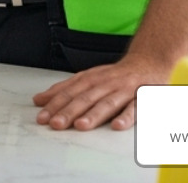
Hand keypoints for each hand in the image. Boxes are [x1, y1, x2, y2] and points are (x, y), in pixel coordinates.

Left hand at [32, 51, 172, 130]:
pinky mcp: (142, 98)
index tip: (41, 116)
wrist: (148, 61)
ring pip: (107, 103)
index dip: (55, 104)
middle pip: (85, 98)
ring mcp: (124, 91)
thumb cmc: (115, 75)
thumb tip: (39, 100)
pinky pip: (135, 108)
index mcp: (91, 79)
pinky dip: (127, 117)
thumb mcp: (88, 78)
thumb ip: (65, 90)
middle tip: (55, 123)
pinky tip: (117, 126)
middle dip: (69, 111)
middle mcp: (105, 84)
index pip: (69, 92)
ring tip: (81, 125)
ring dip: (94, 114)